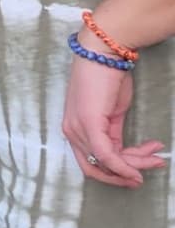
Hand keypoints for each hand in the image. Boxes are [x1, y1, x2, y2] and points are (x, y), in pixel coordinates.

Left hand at [63, 50, 164, 187]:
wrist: (102, 54)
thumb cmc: (105, 78)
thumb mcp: (110, 113)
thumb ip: (112, 134)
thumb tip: (124, 155)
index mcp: (73, 129)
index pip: (92, 163)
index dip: (116, 173)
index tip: (138, 172)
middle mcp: (71, 131)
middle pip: (98, 168)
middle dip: (126, 173)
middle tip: (152, 165)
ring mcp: (78, 129)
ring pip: (108, 163)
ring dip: (136, 163)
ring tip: (156, 155)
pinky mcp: (89, 124)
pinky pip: (108, 155)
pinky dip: (126, 165)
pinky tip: (148, 160)